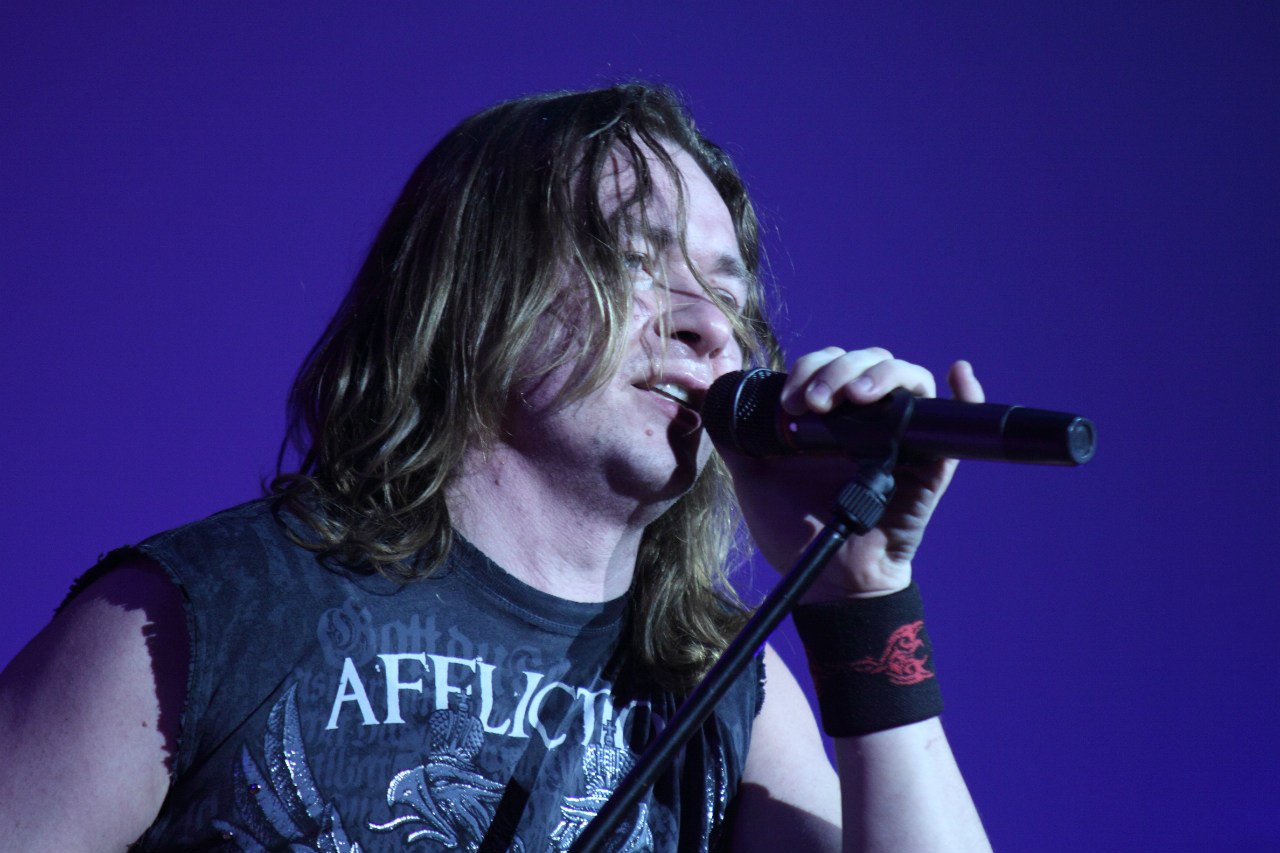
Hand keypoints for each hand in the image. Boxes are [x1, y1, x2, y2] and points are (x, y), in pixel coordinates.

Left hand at [717, 347, 984, 600]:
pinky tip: (956, 372)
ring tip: (854, 396)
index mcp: (831, 417)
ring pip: (907, 379)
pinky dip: (965, 393)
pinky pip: (957, 422)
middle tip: (813, 404)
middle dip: (837, 370)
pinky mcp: (930, 464)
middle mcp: (869, 419)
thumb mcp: (753, 478)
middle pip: (867, 362)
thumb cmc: (794, 531)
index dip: (811, 368)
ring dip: (881, 374)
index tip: (790, 403)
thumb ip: (738, 441)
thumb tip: (715, 403)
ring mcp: (903, 437)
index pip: (830, 364)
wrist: (825, 580)